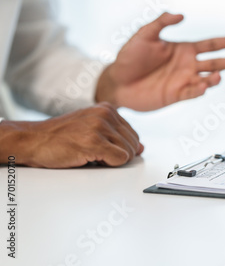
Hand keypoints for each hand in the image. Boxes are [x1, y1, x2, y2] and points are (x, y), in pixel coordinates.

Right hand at [0, 103, 142, 167]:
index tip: (102, 147)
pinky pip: (120, 160)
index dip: (119, 147)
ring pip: (128, 153)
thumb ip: (117, 134)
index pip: (133, 135)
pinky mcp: (94, 142)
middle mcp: (106, 115)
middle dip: (118, 154)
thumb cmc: (61, 136)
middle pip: (133, 144)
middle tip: (96, 153)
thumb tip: (141, 148)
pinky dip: (109, 165)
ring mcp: (100, 127)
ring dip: (111, 160)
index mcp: (108, 109)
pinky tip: (91, 158)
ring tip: (90, 154)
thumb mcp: (92, 127)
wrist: (33, 139)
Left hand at [96, 12, 224, 110]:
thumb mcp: (144, 35)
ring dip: (214, 78)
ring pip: (206, 79)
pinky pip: (192, 93)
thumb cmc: (129, 57)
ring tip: (219, 75)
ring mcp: (183, 81)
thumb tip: (181, 15)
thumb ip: (161, 23)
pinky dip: (199, 90)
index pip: (211, 45)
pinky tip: (203, 85)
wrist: (117, 82)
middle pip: (214, 62)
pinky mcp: (176, 96)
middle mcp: (188, 65)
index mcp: (184, 49)